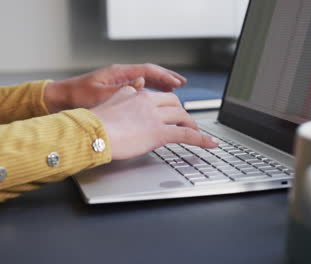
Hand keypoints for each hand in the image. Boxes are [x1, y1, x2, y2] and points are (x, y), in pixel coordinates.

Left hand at [44, 63, 186, 112]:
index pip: (148, 71)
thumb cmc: (78, 98)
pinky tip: (157, 96)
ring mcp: (120, 80)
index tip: (178, 83)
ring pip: (146, 79)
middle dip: (167, 77)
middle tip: (182, 84)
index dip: (165, 77)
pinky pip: (140, 86)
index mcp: (119, 73)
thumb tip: (143, 83)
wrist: (61, 98)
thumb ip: (123, 90)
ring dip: (161, 83)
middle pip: (150, 73)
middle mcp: (121, 74)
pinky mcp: (118, 88)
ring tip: (175, 89)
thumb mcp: (101, 96)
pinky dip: (151, 89)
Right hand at [90, 86, 218, 159]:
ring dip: (192, 125)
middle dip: (182, 114)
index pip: (162, 97)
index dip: (172, 105)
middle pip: (175, 105)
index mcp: (138, 95)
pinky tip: (211, 143)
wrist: (90, 134)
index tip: (175, 111)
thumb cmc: (94, 123)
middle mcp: (150, 103)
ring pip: (182, 117)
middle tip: (186, 123)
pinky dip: (202, 139)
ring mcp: (156, 118)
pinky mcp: (159, 133)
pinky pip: (187, 135)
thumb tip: (135, 85)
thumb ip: (126, 94)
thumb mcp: (110, 101)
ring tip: (197, 134)